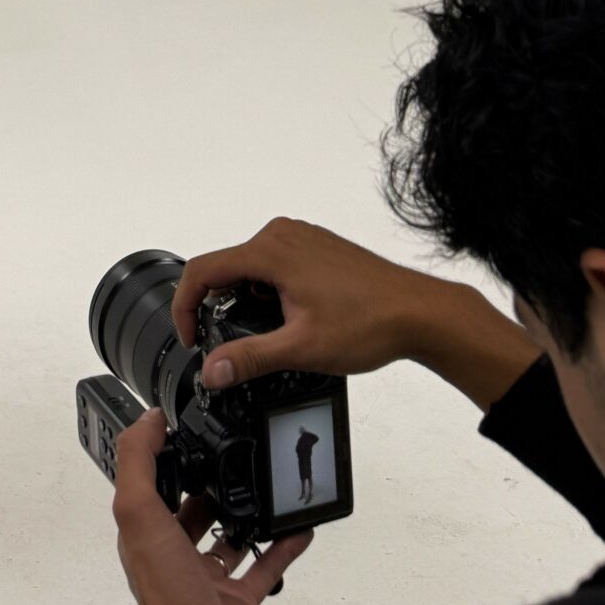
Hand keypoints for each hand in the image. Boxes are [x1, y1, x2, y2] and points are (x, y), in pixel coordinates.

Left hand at [114, 408, 312, 604]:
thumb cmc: (169, 598)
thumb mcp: (139, 515)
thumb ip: (137, 463)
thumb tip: (146, 421)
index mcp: (144, 537)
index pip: (149, 485)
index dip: (162, 454)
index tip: (181, 423)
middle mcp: (172, 558)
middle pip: (189, 509)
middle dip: (207, 483)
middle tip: (228, 453)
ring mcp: (207, 581)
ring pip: (227, 538)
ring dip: (246, 513)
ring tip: (264, 485)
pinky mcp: (239, 602)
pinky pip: (265, 567)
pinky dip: (282, 546)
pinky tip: (297, 528)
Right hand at [171, 217, 441, 389]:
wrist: (419, 313)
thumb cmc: (370, 322)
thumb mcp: (301, 349)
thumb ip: (249, 358)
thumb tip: (212, 371)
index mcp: (270, 251)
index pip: (203, 270)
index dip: (185, 306)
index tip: (192, 338)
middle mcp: (282, 234)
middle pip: (226, 266)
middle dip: (219, 307)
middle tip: (231, 345)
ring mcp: (301, 237)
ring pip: (250, 266)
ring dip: (246, 299)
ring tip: (272, 334)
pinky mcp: (315, 246)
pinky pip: (274, 262)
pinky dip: (268, 289)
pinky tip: (293, 318)